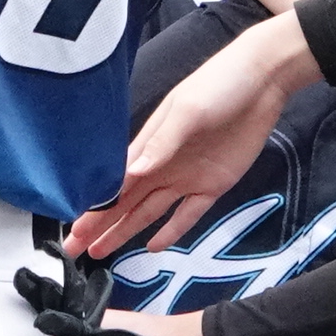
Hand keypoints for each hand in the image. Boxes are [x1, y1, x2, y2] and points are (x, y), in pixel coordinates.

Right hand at [64, 10, 318, 260]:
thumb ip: (161, 143)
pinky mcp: (212, 185)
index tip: (73, 227)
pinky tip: (152, 246)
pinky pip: (188, 214)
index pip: (114, 182)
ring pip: (148, 212)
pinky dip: (171, 230)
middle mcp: (161, 165)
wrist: (263, 82)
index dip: (94, 205)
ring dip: (125, 232)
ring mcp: (185, 177)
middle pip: (124, 202)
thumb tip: (132, 173)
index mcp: (149, 144)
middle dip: (99, 225)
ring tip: (100, 253)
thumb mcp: (187, 110)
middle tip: (74, 249)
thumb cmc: (218, 86)